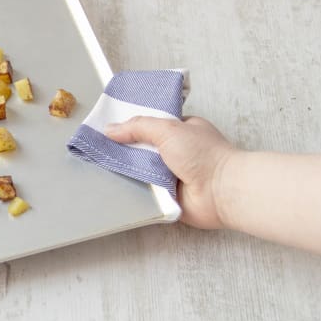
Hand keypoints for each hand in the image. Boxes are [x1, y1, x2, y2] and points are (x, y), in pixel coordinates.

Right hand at [105, 116, 235, 228]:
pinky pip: (143, 191)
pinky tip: (116, 185)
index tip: (107, 127)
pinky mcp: (166, 196)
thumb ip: (138, 126)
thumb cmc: (205, 155)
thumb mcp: (168, 129)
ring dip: (128, 170)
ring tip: (101, 166)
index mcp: (181, 130)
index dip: (129, 126)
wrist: (221, 191)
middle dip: (125, 149)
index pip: (149, 125)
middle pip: (141, 148)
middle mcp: (176, 152)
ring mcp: (171, 175)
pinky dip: (133, 189)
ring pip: (140, 170)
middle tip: (99, 148)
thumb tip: (111, 129)